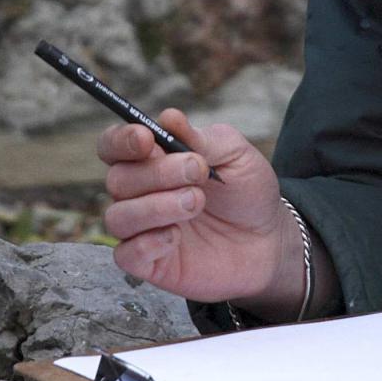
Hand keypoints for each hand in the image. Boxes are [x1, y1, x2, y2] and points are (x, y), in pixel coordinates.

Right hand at [97, 109, 291, 306]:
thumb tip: (168, 117)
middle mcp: (140, 193)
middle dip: (157, 172)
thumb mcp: (234, 154)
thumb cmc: (246, 191)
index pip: (113, 146)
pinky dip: (147, 243)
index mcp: (152, 160)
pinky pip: (125, 255)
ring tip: (196, 201)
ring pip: (118, 217)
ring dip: (155, 206)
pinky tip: (176, 236)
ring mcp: (143, 229)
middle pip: (118, 179)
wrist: (269, 239)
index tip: (146, 139)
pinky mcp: (150, 263)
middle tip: (198, 171)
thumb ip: (200, 138)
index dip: (121, 141)